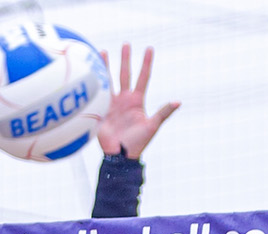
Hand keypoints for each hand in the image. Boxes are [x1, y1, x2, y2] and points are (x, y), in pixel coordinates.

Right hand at [97, 43, 179, 158]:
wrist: (120, 155)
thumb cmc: (138, 142)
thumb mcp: (152, 126)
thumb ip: (163, 113)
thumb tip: (178, 101)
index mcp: (137, 101)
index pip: (143, 77)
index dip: (146, 63)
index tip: (149, 48)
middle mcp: (125, 99)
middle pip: (125, 74)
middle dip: (125, 59)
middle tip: (125, 44)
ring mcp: (112, 103)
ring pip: (109, 80)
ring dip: (106, 67)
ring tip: (103, 52)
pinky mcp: (100, 109)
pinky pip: (97, 93)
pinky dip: (94, 82)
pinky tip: (89, 72)